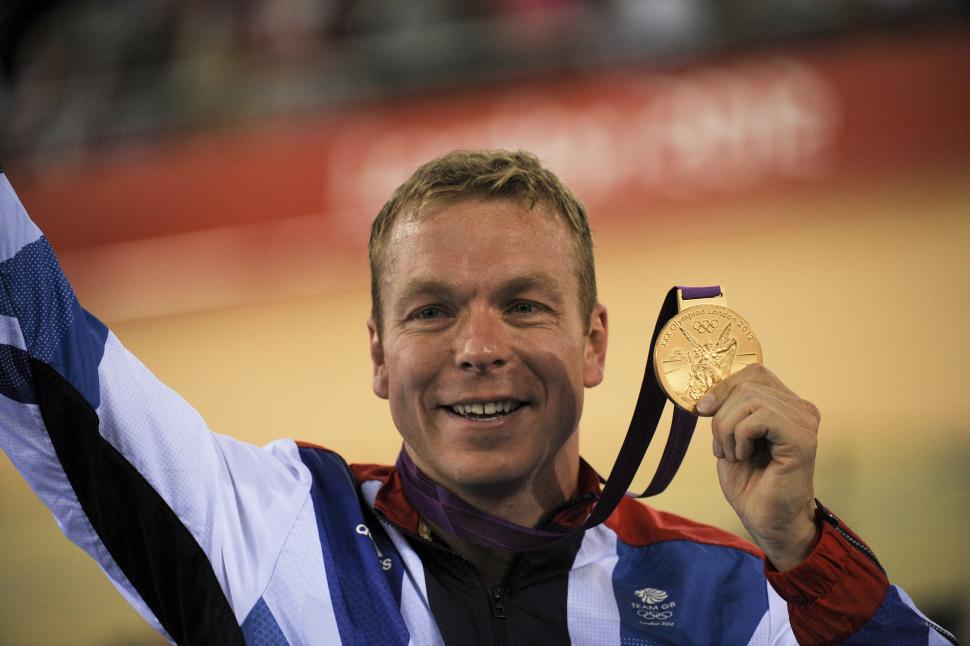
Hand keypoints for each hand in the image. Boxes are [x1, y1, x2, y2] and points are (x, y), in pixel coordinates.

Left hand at [695, 364, 819, 570]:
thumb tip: (707, 393)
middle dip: (722, 414)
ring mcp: (804, 422)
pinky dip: (739, 438)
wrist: (766, 520)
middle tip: (723, 447)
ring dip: (728, 429)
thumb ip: (727, 409)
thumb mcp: (730, 437)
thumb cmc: (750, 483)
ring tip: (734, 455)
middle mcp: (801, 408)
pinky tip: (744, 457)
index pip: (753, 372)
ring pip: (749, 399)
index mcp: (786, 404)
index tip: (704, 411)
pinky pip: (758, 418)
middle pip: (748, 383)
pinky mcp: (802, 438)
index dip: (723, 387)